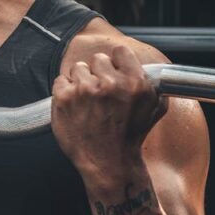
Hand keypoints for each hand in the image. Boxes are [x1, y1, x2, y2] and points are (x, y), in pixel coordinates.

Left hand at [51, 46, 166, 189]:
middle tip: (101, 93)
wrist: (108, 163)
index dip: (116, 62)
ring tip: (88, 103)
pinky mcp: (63, 98)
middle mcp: (109, 84)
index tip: (114, 72)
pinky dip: (65, 92)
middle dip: (98, 73)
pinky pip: (60, 80)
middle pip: (97, 59)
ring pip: (78, 68)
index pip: (119, 51)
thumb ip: (151, 83)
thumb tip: (146, 66)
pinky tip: (75, 107)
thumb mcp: (154, 108)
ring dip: (81, 82)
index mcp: (134, 83)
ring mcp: (84, 90)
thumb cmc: (130, 137)